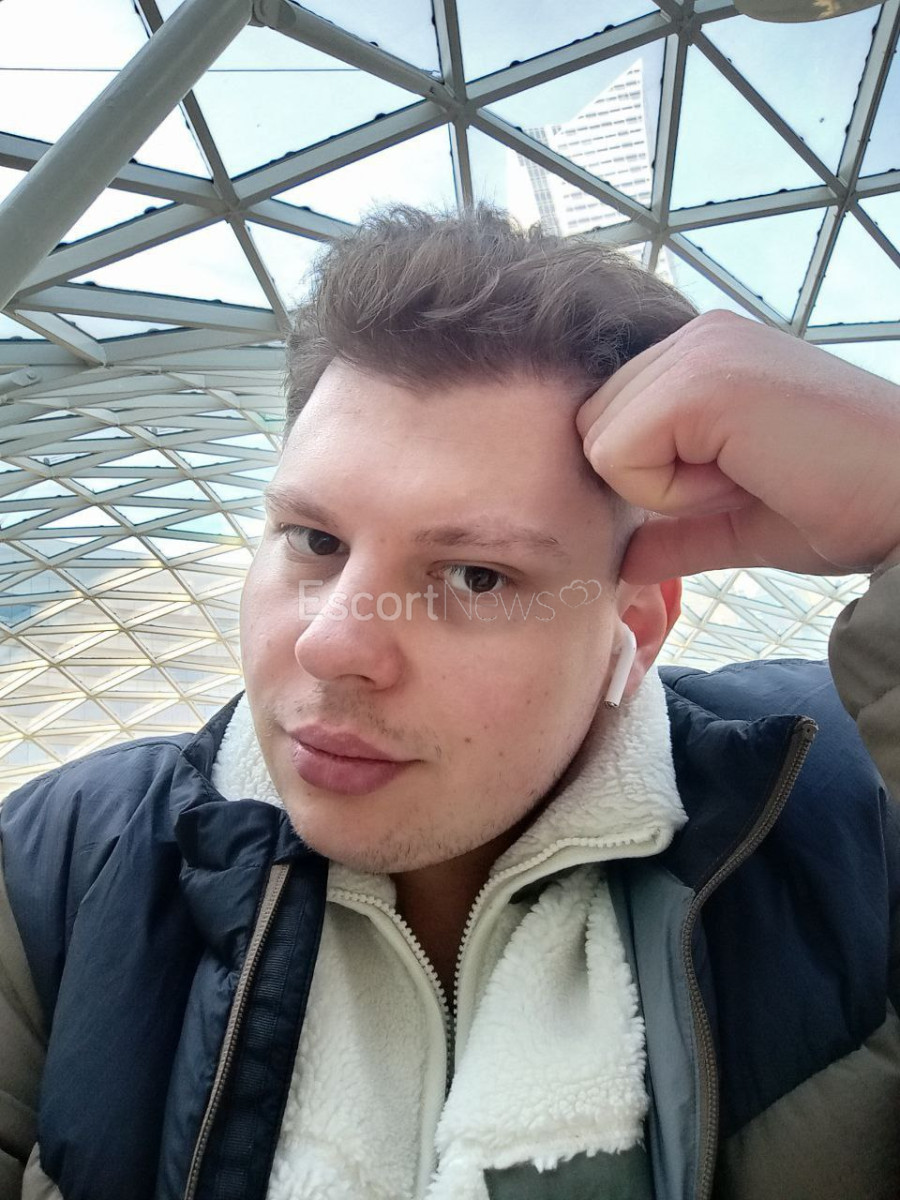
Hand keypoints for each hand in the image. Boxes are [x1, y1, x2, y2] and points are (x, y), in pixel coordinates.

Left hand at [576, 310, 899, 583]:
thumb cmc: (843, 507)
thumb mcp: (739, 521)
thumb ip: (676, 532)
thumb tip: (625, 562)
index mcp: (704, 357)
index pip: (609, 423)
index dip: (653, 479)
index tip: (734, 481)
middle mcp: (695, 337)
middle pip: (590, 429)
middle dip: (649, 481)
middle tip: (740, 480)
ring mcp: (699, 349)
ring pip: (597, 441)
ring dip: (663, 487)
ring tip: (747, 474)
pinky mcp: (702, 380)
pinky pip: (618, 456)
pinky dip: (670, 492)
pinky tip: (743, 475)